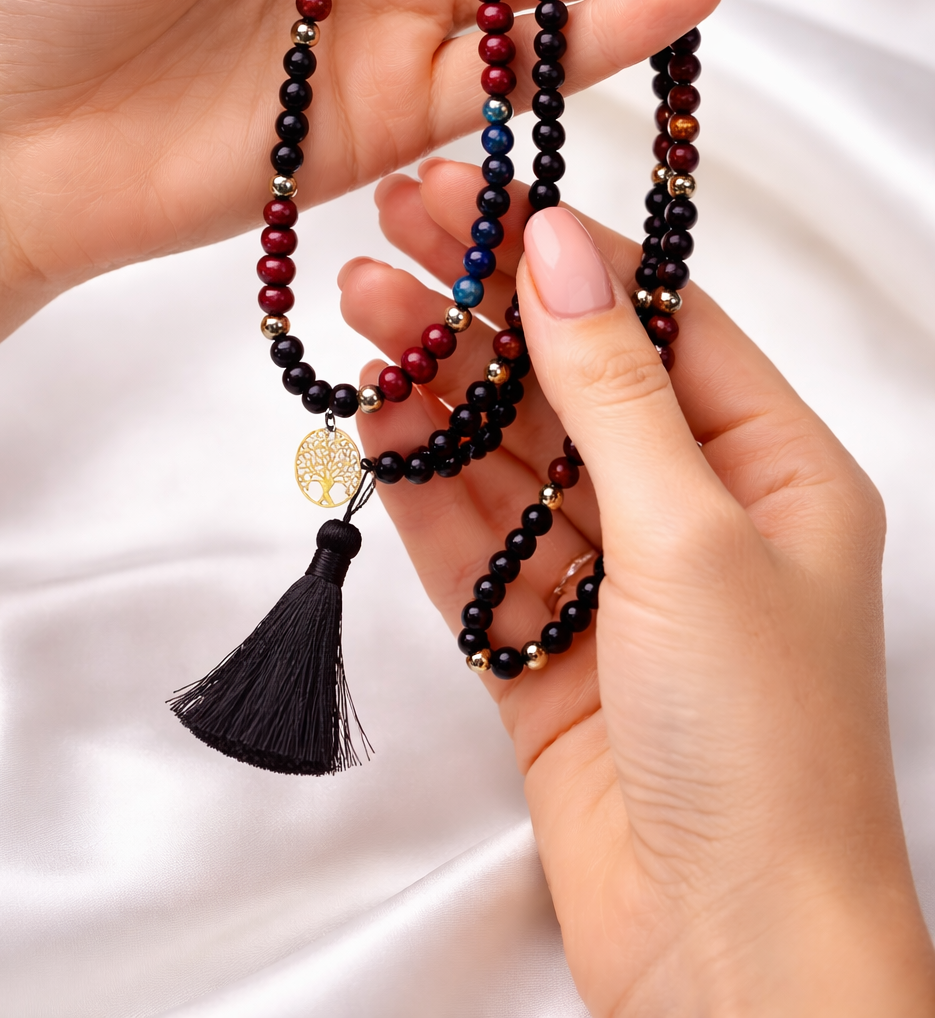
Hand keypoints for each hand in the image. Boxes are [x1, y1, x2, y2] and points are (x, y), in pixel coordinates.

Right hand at [339, 161, 934, 1014]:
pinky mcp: (541, 647)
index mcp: (774, 464)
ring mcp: (613, 581)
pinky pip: (473, 544)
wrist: (729, 958)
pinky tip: (372, 418)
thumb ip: (609, 387)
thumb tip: (556, 247)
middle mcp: (696, 511)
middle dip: (480, 307)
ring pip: (511, 457)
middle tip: (386, 234)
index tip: (472, 193)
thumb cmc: (761, 744)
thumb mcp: (692, 533)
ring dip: (438, 386)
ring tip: (360, 308)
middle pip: (570, 379)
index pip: (655, 320)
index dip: (559, 250)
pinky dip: (422, 485)